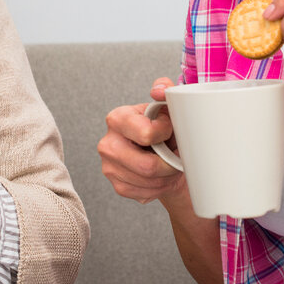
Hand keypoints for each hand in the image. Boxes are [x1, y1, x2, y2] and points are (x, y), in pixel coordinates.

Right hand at [98, 78, 187, 206]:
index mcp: (117, 118)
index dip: (166, 134)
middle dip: (169, 164)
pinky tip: (160, 176)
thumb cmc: (166, 129)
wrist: (165, 155)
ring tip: (169, 165)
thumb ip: (165, 91)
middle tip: (176, 156)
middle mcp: (107, 143)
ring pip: (148, 183)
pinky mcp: (117, 185)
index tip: (169, 130)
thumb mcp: (168, 107)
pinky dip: (159, 188)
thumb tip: (158, 89)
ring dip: (166, 177)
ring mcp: (109, 166)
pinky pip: (144, 194)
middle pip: (146, 166)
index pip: (146, 134)